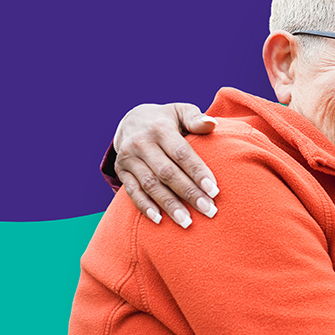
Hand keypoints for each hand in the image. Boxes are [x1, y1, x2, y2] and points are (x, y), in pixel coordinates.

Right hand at [113, 103, 217, 227]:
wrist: (131, 120)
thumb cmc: (166, 120)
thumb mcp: (180, 111)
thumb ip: (196, 119)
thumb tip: (213, 124)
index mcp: (160, 128)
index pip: (181, 153)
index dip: (197, 172)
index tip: (214, 191)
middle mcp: (142, 142)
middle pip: (167, 172)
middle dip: (189, 193)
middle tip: (209, 211)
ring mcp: (129, 158)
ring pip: (150, 185)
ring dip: (169, 205)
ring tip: (187, 222)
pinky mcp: (121, 170)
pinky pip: (132, 191)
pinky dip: (145, 206)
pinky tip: (159, 220)